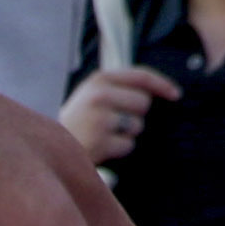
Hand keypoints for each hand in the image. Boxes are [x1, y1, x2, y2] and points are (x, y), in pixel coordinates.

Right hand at [62, 63, 177, 164]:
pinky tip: (102, 148)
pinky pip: (128, 145)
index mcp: (99, 80)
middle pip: (143, 102)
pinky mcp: (100, 141)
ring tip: (104, 134)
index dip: (162, 83)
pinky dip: (119, 150)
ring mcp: (99, 118)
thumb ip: (118, 88)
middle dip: (135, 114)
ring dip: (126, 133)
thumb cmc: (77, 122)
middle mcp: (99, 95)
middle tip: (114, 122)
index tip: (176, 94)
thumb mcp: (92, 95)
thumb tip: (156, 93)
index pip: (140, 76)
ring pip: (137, 125)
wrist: (48, 146)